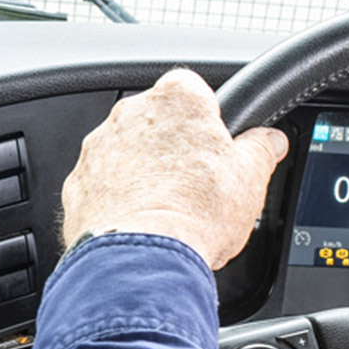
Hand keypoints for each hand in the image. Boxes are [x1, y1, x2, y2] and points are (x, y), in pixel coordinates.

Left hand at [61, 69, 287, 270]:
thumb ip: (261, 149)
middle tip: (196, 186)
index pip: (194, 90)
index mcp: (177, 100)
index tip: (217, 145)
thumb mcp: (250, 178)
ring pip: (126, 154)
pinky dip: (117, 202)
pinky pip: (102, 186)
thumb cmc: (194, 213)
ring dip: (143, 175)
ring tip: (167, 212)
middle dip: (174, 149)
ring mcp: (99, 148)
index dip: (208, 119)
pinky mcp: (78, 185)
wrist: (142, 258)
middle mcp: (131, 114)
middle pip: (158, 123)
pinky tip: (139, 226)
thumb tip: (270, 141)